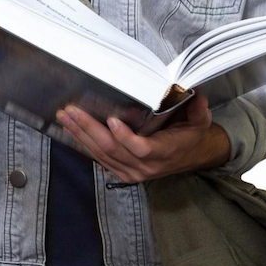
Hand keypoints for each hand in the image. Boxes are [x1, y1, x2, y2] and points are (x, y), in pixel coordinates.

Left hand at [56, 95, 230, 182]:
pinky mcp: (122, 172)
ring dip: (81, 135)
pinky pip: (100, 159)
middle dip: (89, 129)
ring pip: (102, 154)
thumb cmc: (191, 135)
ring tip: (65, 117)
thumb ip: (198, 109)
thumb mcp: (200, 121)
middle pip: (112, 149)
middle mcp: (145, 166)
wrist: (190, 156)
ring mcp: (131, 172)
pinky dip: (84, 144)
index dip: (125, 137)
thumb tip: (196, 94)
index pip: (141, 148)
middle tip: (72, 112)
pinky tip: (71, 130)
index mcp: (163, 152)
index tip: (111, 120)